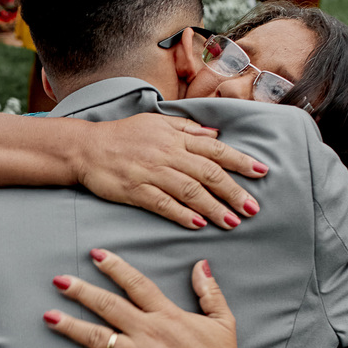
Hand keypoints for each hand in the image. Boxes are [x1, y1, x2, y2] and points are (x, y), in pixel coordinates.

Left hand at [46, 249, 247, 347]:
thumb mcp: (223, 321)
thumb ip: (209, 292)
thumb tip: (201, 264)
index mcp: (168, 315)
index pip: (136, 284)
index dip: (115, 267)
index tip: (96, 255)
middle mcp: (148, 333)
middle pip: (108, 307)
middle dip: (81, 292)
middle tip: (59, 280)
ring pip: (98, 337)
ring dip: (71, 325)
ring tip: (48, 316)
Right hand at [74, 113, 266, 229]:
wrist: (86, 147)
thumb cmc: (123, 135)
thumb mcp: (156, 123)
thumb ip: (187, 129)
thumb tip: (216, 135)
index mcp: (175, 137)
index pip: (215, 149)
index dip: (240, 161)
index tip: (262, 172)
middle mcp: (167, 154)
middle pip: (208, 172)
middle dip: (234, 191)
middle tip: (253, 208)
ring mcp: (151, 172)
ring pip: (190, 190)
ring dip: (214, 207)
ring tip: (233, 222)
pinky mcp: (135, 190)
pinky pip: (163, 204)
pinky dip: (182, 214)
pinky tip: (199, 224)